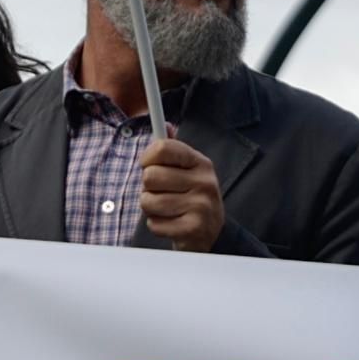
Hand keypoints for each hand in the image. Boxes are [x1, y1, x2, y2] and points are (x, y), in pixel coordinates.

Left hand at [136, 134, 222, 253]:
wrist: (211, 234)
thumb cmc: (192, 198)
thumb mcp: (188, 171)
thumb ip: (174, 150)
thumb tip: (165, 125)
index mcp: (201, 162)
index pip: (163, 148)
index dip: (147, 157)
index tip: (147, 165)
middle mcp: (204, 181)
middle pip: (151, 176)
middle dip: (148, 187)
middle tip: (160, 192)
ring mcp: (201, 205)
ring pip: (148, 201)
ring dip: (150, 208)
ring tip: (165, 209)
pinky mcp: (193, 228)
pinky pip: (154, 223)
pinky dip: (156, 225)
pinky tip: (170, 223)